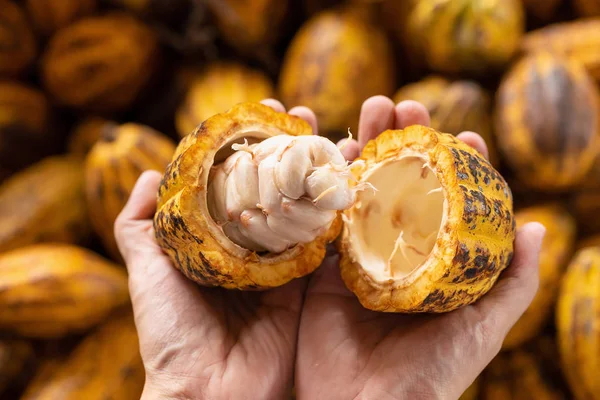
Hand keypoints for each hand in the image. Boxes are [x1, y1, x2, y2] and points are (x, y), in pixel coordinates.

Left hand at [114, 99, 319, 399]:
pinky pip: (330, 243)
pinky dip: (342, 211)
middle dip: (292, 147)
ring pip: (307, 206)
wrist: (209, 391)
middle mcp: (254, 247)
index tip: (265, 111)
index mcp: (219, 240)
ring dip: (322, 169)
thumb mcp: (147, 271)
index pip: (239, 178)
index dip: (251, 144)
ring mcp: (285, 264)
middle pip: (278, 186)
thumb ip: (138, 225)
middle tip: (303, 114)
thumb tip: (147, 173)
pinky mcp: (311, 285)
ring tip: (333, 133)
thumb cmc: (172, 332)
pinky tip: (353, 176)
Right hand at [295, 96, 545, 399]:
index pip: (446, 202)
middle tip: (408, 106)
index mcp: (432, 263)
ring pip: (360, 188)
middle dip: (405, 142)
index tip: (465, 134)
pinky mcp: (320, 267)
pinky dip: (327, 181)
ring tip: (374, 109)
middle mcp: (394, 253)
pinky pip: (322, 216)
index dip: (457, 165)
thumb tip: (538, 228)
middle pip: (399, 184)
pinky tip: (337, 147)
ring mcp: (355, 256)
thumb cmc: (432, 372)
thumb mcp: (483, 327)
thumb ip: (512, 283)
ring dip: (366, 146)